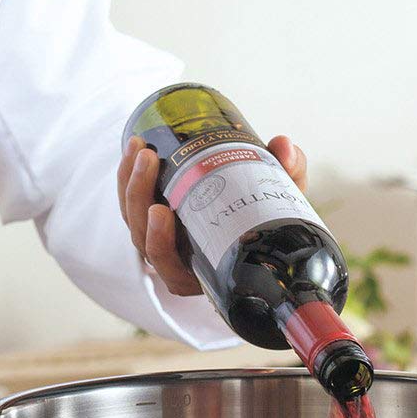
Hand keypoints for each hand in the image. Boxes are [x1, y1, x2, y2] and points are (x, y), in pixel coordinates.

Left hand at [119, 134, 308, 295]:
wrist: (265, 217)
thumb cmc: (272, 218)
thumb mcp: (286, 200)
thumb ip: (288, 173)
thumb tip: (283, 146)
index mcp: (204, 271)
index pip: (170, 266)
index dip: (160, 243)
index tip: (163, 212)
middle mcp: (178, 263)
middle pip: (143, 236)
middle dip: (140, 194)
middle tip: (151, 158)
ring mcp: (163, 241)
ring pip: (134, 218)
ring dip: (131, 182)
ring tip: (141, 148)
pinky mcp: (153, 221)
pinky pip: (131, 204)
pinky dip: (128, 177)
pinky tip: (133, 151)